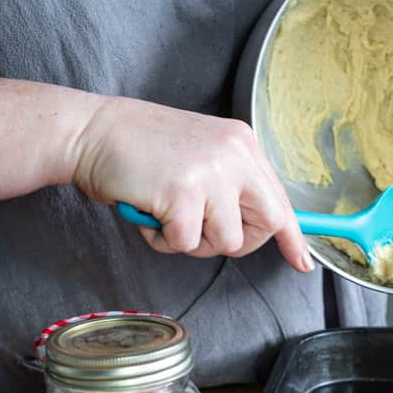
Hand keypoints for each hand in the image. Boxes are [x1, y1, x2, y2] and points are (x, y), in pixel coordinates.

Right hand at [73, 96, 313, 271]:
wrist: (90, 131)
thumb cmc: (140, 150)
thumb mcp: (201, 157)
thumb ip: (229, 185)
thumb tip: (251, 225)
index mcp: (242, 145)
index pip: (280, 198)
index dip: (292, 236)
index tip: (303, 262)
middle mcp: (234, 155)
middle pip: (267, 224)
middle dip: (239, 242)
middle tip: (205, 233)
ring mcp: (211, 172)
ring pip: (227, 241)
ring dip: (195, 241)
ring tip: (169, 215)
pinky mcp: (184, 193)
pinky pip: (188, 243)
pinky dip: (165, 241)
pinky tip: (150, 214)